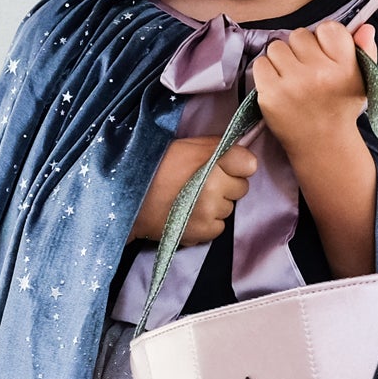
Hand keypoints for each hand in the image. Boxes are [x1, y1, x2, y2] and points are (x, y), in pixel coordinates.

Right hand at [130, 136, 258, 244]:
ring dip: (216, 205)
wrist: (129, 199)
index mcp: (212, 160)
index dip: (234, 165)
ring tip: (190, 200)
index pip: (248, 164)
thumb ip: (219, 147)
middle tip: (200, 183)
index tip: (221, 166)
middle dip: (226, 186)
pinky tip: (189, 214)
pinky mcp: (204, 232)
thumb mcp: (187, 146)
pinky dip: (207, 223)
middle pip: (240, 188)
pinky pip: (218, 227)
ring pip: (229, 208)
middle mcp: (216, 186)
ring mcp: (211, 212)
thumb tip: (245, 158)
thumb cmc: (156, 167)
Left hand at [252, 22, 377, 154]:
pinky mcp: (271, 95)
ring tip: (291, 78)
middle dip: (300, 50)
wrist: (322, 145)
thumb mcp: (362, 80)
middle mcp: (320, 73)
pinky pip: (260, 64)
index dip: (322, 39)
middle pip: (298, 35)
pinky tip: (279, 86)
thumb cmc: (340, 108)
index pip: (328, 27)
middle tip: (306, 71)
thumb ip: (365, 50)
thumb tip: (364, 26)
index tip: (323, 55)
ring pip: (277, 47)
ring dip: (281, 59)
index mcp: (345, 66)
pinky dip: (266, 73)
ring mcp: (294, 84)